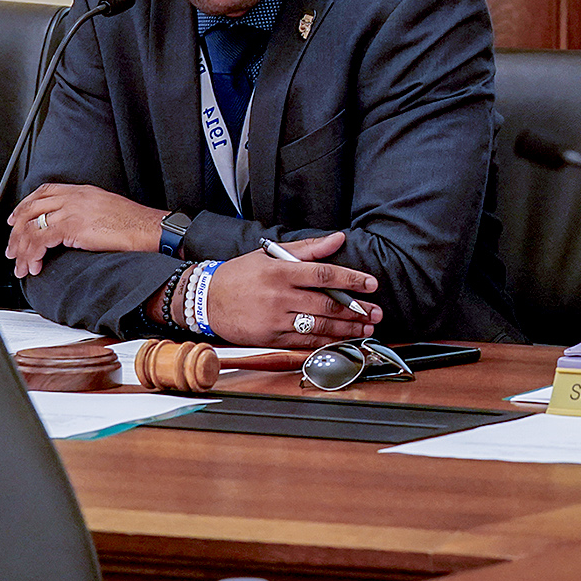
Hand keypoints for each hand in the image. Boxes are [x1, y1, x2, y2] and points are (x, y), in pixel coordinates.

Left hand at [6, 184, 164, 276]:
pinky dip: (33, 255)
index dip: (25, 205)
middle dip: (16, 231)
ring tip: (20, 265)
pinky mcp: (73, 227)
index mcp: (82, 191)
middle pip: (31, 209)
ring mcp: (72, 210)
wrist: (151, 229)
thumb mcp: (107, 209)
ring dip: (21, 248)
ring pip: (32, 227)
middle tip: (12, 248)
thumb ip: (86, 212)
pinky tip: (34, 266)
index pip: (44, 192)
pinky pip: (41, 240)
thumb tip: (72, 228)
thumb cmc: (136, 224)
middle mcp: (73, 197)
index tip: (16, 219)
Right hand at [202, 232, 384, 346]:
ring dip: (346, 328)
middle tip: (375, 311)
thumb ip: (307, 248)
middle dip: (356, 309)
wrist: (204, 299)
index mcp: (280, 271)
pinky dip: (326, 341)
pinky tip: (342, 339)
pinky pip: (303, 342)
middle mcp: (279, 296)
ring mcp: (275, 319)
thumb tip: (337, 238)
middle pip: (326, 303)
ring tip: (366, 327)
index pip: (323, 274)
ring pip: (318, 325)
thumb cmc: (238, 275)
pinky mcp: (270, 338)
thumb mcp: (269, 254)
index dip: (350, 280)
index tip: (370, 284)